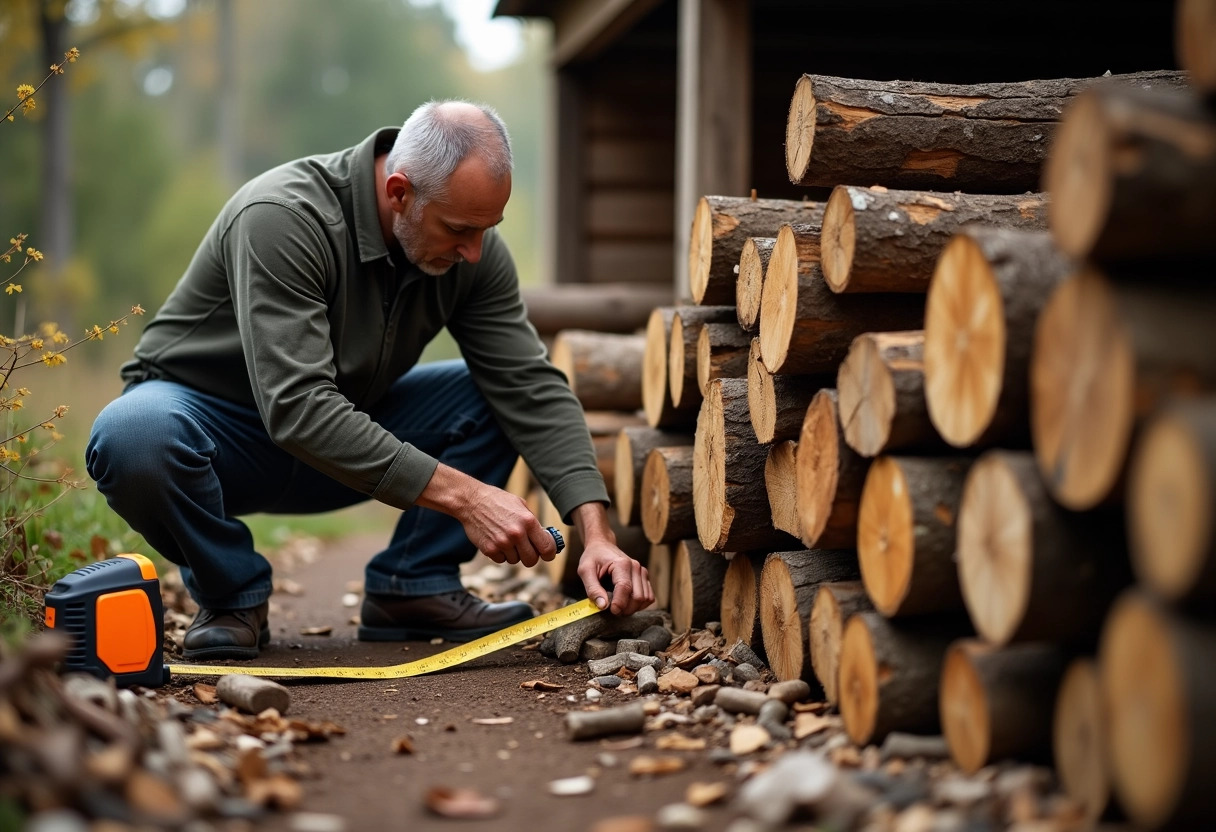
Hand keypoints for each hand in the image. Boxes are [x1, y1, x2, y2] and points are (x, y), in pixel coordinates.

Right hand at [415, 464, 555, 566]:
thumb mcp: (520, 504)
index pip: (547, 547)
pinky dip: (500, 554)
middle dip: (530, 557)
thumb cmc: (497, 500)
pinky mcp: (489, 549)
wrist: (471, 500)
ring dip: (513, 554)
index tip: (547, 555)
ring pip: (515, 561)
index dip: (549, 554)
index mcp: (528, 521)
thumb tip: (543, 537)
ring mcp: (502, 543)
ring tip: (506, 540)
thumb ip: (532, 522)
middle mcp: (517, 534)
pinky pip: (501, 560)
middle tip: (526, 550)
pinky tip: (496, 541)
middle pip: (531, 560)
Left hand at [576, 539, 653, 615]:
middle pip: (638, 597)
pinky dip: (639, 605)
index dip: (619, 604)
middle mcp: (635, 567)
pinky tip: (627, 603)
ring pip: (645, 599)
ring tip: (618, 606)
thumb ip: (592, 588)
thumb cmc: (593, 557)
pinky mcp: (644, 578)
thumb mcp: (585, 570)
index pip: (625, 588)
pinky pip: (649, 597)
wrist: (602, 546)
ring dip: (632, 608)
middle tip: (612, 611)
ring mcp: (642, 572)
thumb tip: (603, 606)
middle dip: (626, 609)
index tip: (611, 611)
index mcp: (621, 563)